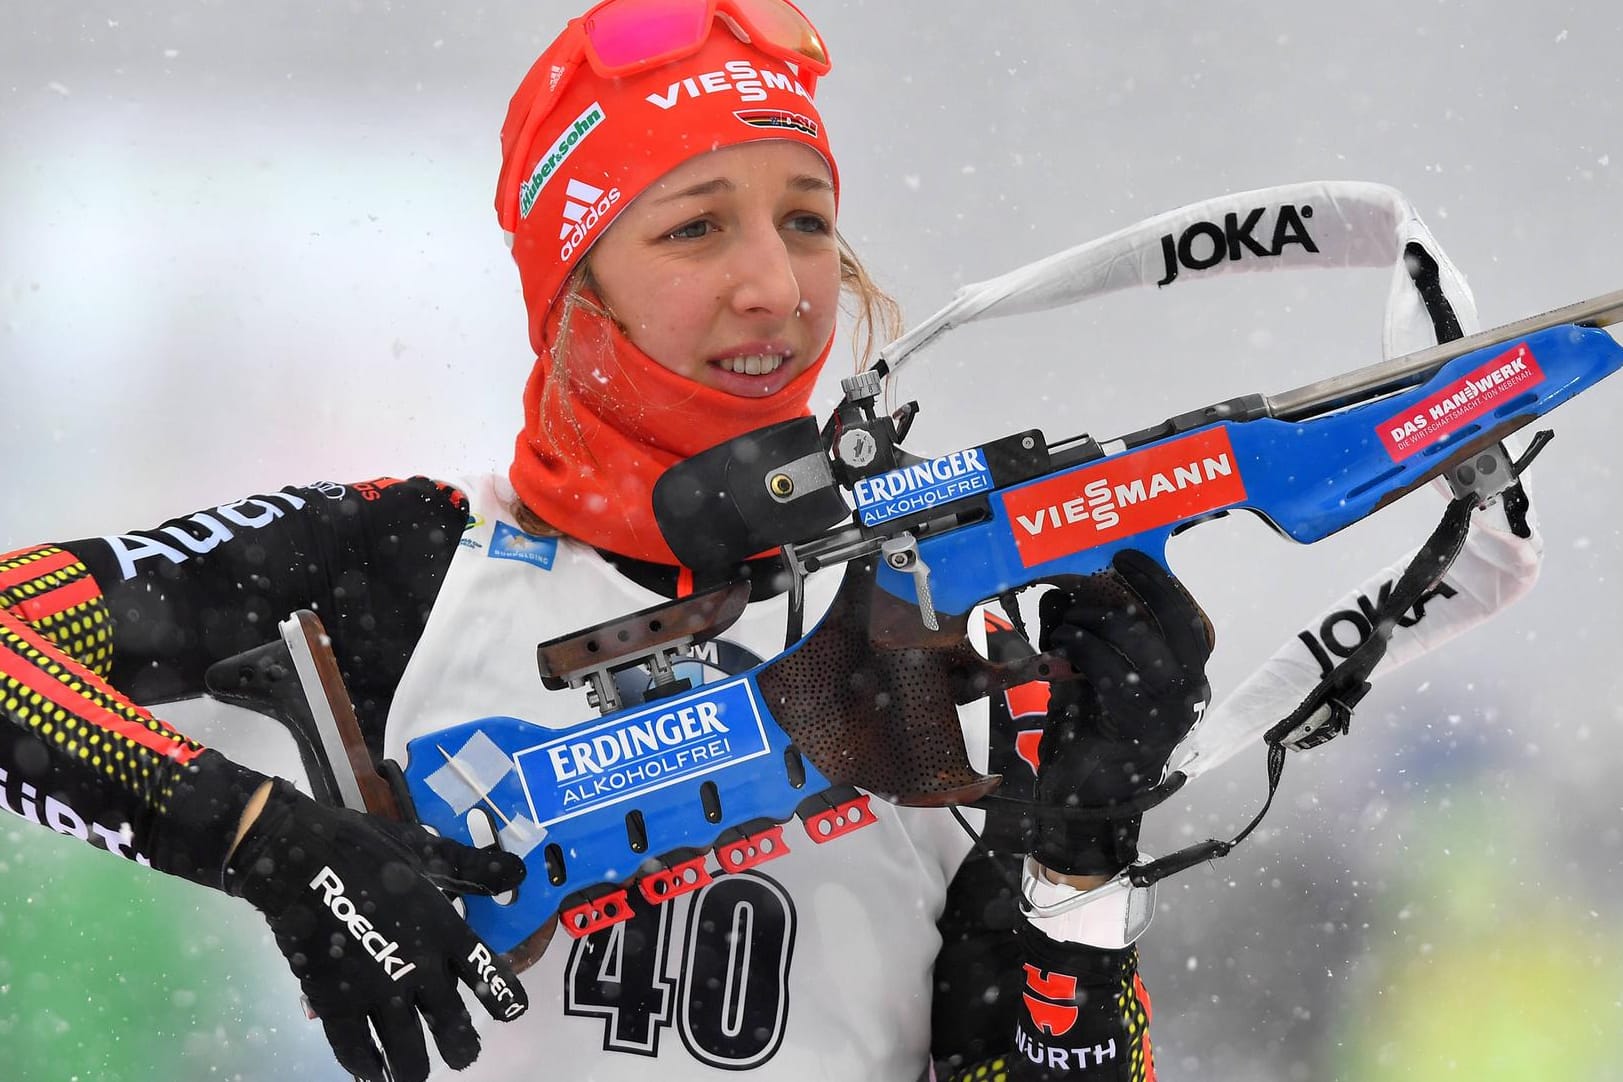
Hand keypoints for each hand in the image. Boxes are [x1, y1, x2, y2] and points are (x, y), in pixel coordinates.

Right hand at [225, 779, 528, 1081]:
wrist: (303, 859)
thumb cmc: (368, 850)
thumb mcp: (428, 851)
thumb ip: (472, 869)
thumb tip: (519, 874)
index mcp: (444, 930)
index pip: (485, 973)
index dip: (502, 997)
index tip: (512, 1014)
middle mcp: (419, 967)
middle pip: (451, 1025)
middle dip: (461, 1048)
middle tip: (463, 1058)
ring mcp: (377, 990)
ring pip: (406, 1049)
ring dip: (414, 1068)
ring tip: (415, 1075)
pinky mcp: (336, 1002)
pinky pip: (355, 1049)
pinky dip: (365, 1067)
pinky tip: (371, 1073)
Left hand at [1034, 549, 1212, 875]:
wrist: (1087, 801)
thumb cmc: (1092, 733)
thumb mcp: (1094, 675)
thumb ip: (1089, 636)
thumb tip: (1065, 590)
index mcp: (1188, 678)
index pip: (1189, 619)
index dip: (1160, 582)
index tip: (1128, 557)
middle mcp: (1189, 693)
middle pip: (1171, 622)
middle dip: (1133, 589)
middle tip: (1093, 577)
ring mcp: (1167, 712)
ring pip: (1137, 641)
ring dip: (1094, 621)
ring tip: (1066, 624)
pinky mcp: (1136, 727)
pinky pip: (1109, 669)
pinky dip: (1080, 647)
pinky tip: (1060, 646)